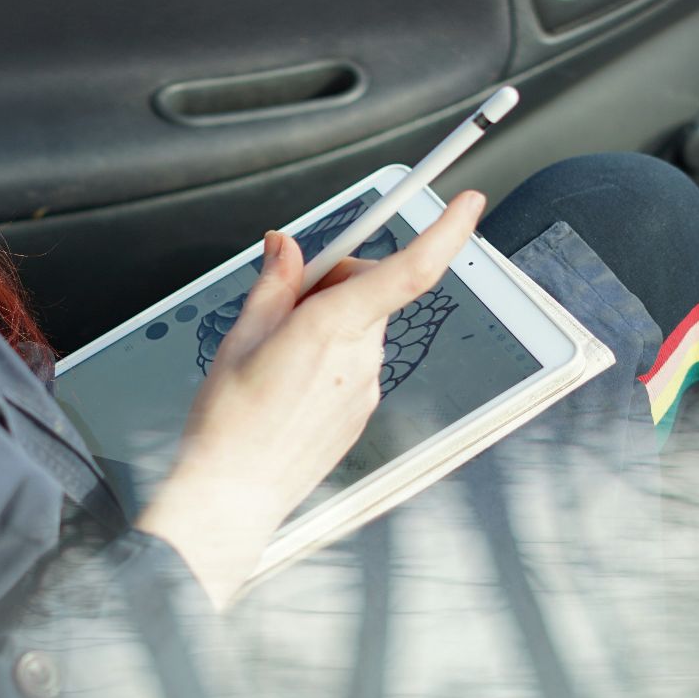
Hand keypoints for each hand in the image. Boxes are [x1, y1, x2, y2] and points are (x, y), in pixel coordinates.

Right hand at [134, 190, 487, 605]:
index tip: (468, 204)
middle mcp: (360, 356)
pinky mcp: (363, 410)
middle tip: (284, 300)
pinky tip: (291, 381)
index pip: (409, 271)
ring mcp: (366, 386)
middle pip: (369, 289)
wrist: (234, 493)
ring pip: (360, 325)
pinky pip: (356, 361)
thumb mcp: (240, 335)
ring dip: (328, 321)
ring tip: (277, 354)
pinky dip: (330, 355)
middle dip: (333, 281)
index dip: (445, 232)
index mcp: (330, 328)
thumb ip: (274, 284)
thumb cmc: (230, 421)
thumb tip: (287, 248)